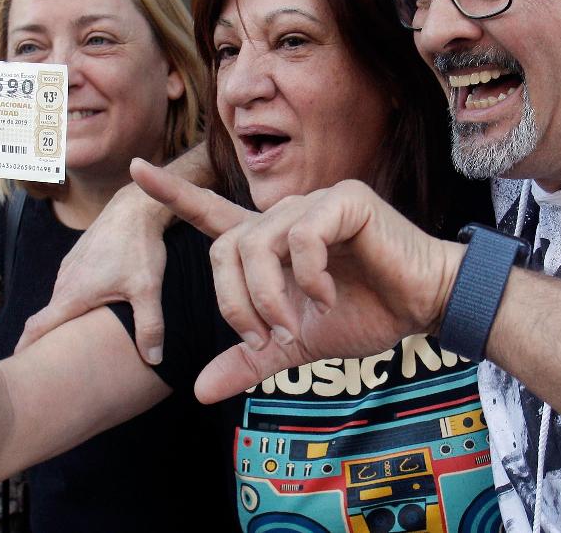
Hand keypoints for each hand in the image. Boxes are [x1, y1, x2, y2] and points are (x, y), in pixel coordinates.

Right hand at [17, 180, 170, 363]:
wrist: (136, 206)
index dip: (25, 350)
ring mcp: (70, 268)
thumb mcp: (148, 289)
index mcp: (72, 294)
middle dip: (46, 343)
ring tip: (70, 345)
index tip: (17, 368)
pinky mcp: (80, 258)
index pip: (37, 328)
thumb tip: (153, 360)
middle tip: (49, 368)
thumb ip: (149, 326)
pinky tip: (88, 312)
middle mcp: (64, 281)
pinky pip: (70, 287)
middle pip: (47, 319)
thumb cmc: (139, 246)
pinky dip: (73, 303)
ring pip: (60, 302)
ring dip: (62, 322)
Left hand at [130, 159, 462, 403]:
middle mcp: (286, 215)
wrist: (424, 304)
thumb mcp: (299, 344)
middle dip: (235, 304)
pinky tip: (328, 295)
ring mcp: (314, 203)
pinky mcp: (344, 201)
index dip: (173, 192)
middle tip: (263, 339)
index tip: (136, 169)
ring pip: (257, 244)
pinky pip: (300, 237)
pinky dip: (308, 276)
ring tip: (295, 324)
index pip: (212, 213)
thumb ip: (250, 360)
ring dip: (268, 297)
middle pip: (225, 250)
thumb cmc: (368, 314)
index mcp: (272, 241)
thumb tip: (199, 390)